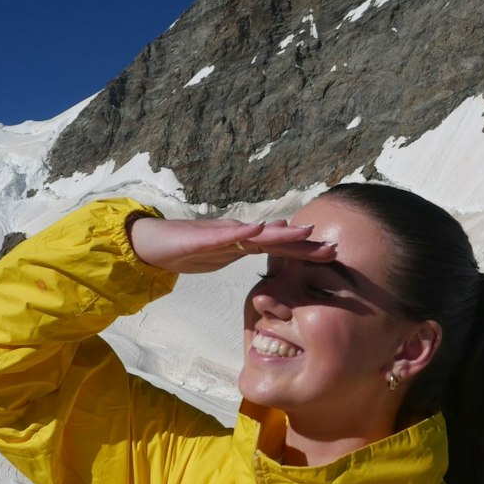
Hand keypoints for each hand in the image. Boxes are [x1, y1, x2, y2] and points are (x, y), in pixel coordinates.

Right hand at [128, 215, 336, 274]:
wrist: (149, 243)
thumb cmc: (183, 248)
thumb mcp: (219, 255)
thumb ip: (242, 249)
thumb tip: (267, 240)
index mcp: (241, 244)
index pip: (278, 249)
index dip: (305, 251)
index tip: (332, 255)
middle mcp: (236, 235)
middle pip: (276, 241)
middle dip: (304, 246)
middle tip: (333, 249)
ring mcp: (221, 235)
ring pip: (256, 236)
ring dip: (281, 235)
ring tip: (305, 233)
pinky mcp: (202, 237)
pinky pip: (225, 235)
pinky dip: (242, 232)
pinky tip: (258, 229)